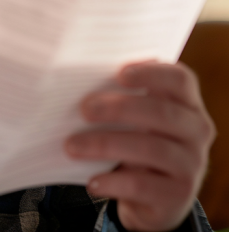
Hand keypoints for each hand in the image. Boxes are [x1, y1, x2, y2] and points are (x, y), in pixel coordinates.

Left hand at [65, 61, 214, 231]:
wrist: (151, 195)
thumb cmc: (135, 137)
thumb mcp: (133, 115)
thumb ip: (117, 93)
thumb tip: (75, 78)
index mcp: (186, 102)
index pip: (179, 79)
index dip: (151, 73)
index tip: (120, 73)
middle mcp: (196, 131)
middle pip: (161, 112)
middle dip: (119, 108)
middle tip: (84, 109)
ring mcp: (191, 165)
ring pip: (151, 149)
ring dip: (105, 144)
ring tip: (73, 145)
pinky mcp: (178, 196)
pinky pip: (143, 186)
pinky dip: (113, 182)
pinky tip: (92, 181)